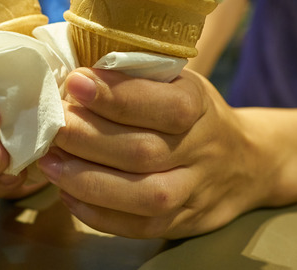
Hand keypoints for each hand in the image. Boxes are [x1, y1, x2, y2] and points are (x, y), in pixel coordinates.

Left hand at [38, 68, 293, 238]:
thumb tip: (73, 70)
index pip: (163, 104)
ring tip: (51, 163)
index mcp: (198, 105)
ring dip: (89, 180)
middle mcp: (200, 149)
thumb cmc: (193, 113)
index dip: (116, 95)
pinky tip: (68, 193)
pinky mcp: (181, 223)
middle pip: (143, 152)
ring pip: (144, 195)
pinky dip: (98, 214)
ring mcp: (194, 190)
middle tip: (52, 126)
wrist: (245, 163)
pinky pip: (140, 227)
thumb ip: (136, 75)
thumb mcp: (177, 81)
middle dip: (88, 139)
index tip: (75, 82)